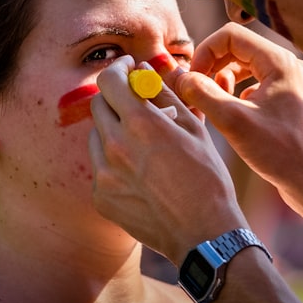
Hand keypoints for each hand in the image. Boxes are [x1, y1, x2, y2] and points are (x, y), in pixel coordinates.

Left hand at [88, 56, 247, 261]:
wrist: (203, 234)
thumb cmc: (207, 178)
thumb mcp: (194, 128)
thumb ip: (164, 95)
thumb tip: (144, 72)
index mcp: (141, 124)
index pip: (110, 80)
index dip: (119, 69)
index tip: (129, 69)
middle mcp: (115, 146)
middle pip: (98, 104)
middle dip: (115, 97)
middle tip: (135, 102)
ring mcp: (104, 174)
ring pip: (96, 135)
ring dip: (112, 128)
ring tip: (140, 142)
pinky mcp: (100, 196)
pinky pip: (99, 166)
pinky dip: (113, 160)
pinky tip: (138, 170)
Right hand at [175, 23, 302, 225]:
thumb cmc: (280, 152)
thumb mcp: (232, 121)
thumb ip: (201, 93)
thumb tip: (178, 76)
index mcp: (279, 62)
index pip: (231, 35)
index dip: (205, 52)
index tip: (192, 77)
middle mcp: (287, 66)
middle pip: (237, 49)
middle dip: (211, 66)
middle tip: (195, 89)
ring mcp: (288, 82)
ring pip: (244, 67)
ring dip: (221, 79)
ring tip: (211, 102)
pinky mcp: (286, 99)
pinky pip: (253, 84)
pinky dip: (235, 94)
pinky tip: (230, 114)